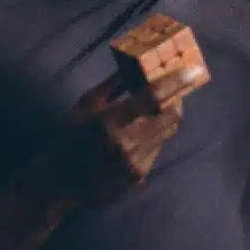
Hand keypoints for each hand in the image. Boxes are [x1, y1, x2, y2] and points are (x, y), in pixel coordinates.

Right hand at [33, 66, 202, 213]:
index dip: (176, 82)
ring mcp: (135, 165)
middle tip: (172, 92)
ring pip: (166, 134)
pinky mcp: (139, 178)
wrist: (57, 183)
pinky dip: (152, 138)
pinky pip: (156, 150)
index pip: (153, 98)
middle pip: (171, 118)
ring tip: (149, 112)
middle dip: (175, 101)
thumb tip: (139, 66)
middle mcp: (126, 144)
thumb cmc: (68, 137)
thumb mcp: (85, 104)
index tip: (192, 71)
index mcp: (110, 121)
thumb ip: (114, 85)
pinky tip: (133, 137)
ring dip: (163, 119)